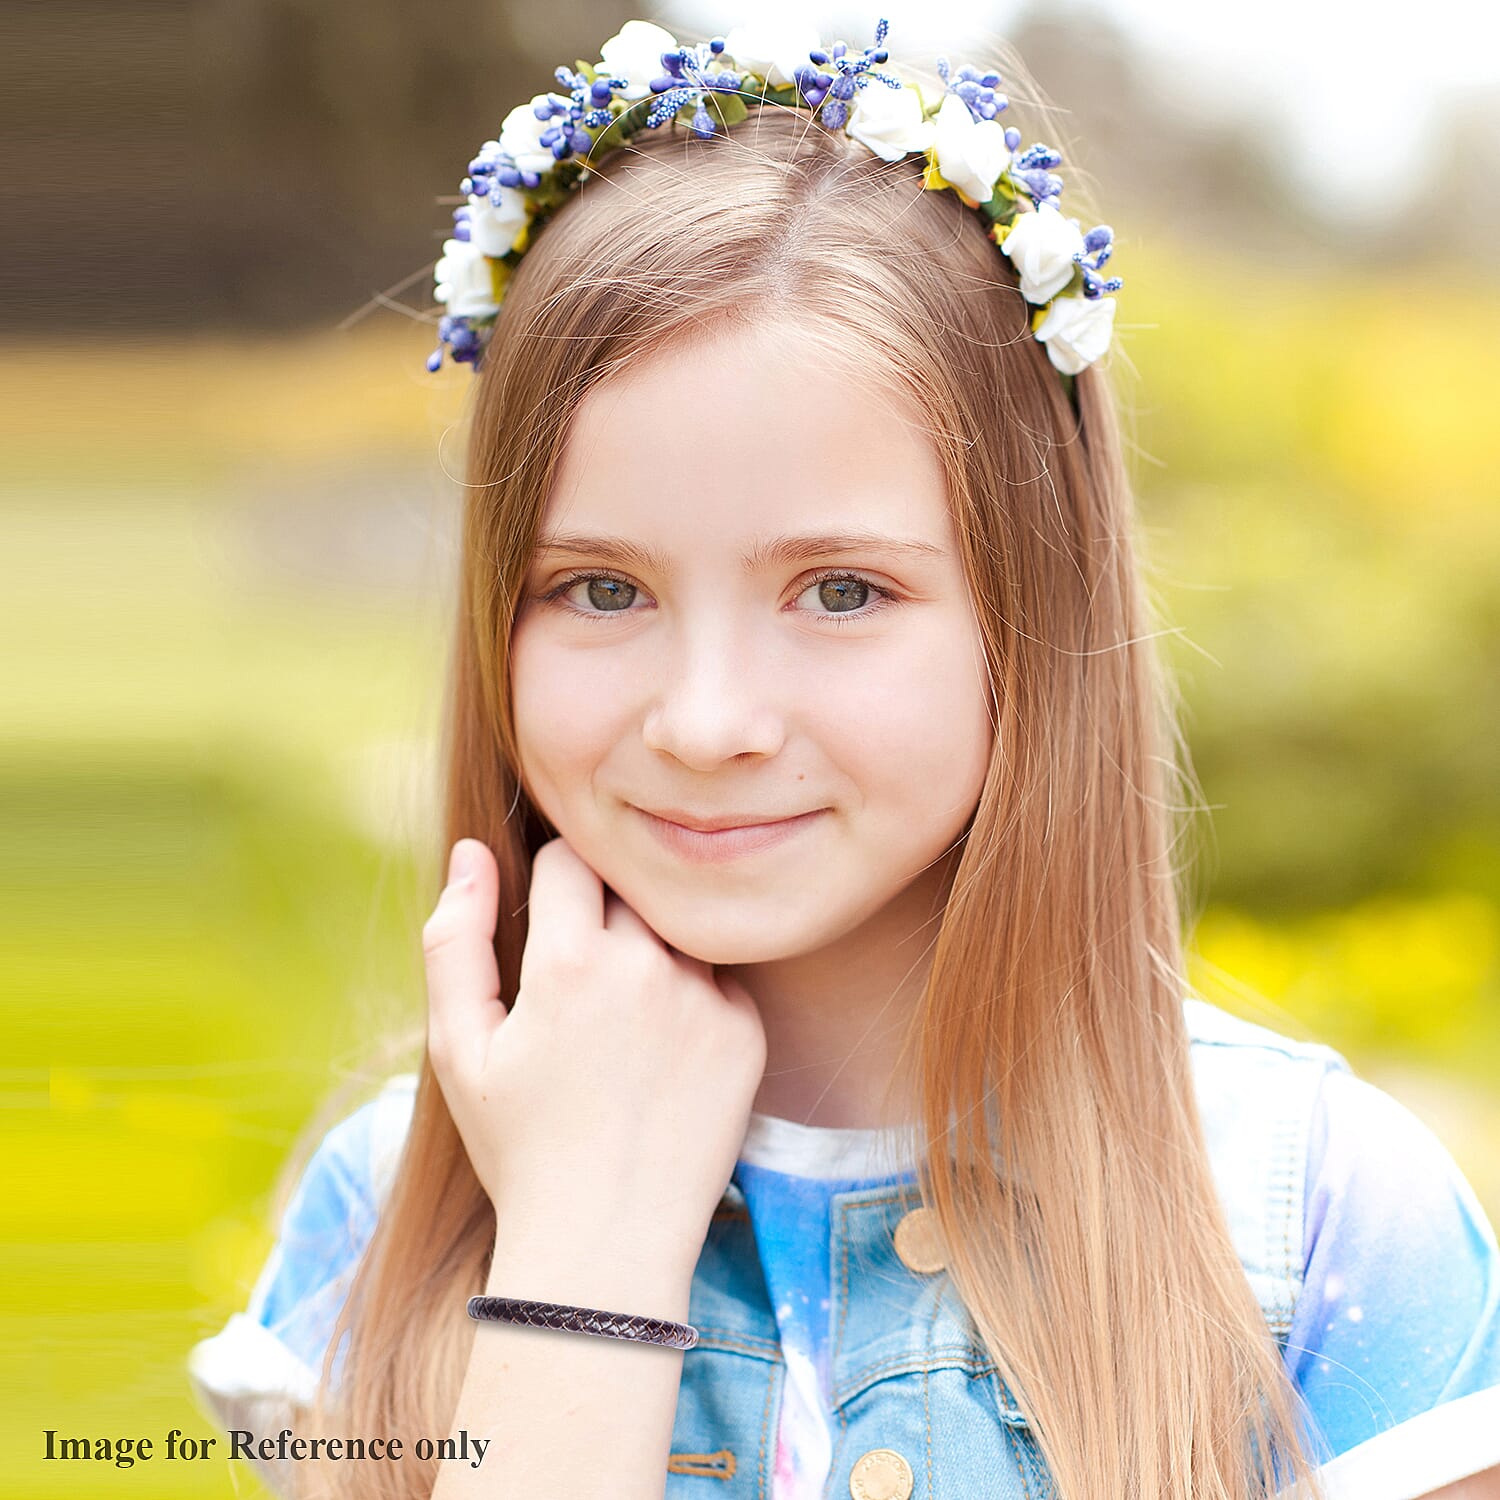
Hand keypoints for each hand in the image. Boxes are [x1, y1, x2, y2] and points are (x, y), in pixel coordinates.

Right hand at [423, 835, 767, 1281]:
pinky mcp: (747, 1032)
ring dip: (650, 947)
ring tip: (621, 1019)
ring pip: (676, 926)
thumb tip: (471, 851)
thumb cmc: (520, 1146)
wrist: (608, 1244)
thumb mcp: (458, 1047)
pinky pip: (717, 976)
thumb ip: (454, 939)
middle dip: (601, 911)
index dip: (551, 882)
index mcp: (570, 961)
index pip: (570, 857)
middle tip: (581, 977)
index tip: (545, 924)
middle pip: (629, 885)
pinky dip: (691, 994)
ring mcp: (706, 998)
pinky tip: (661, 1052)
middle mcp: (648, 966)